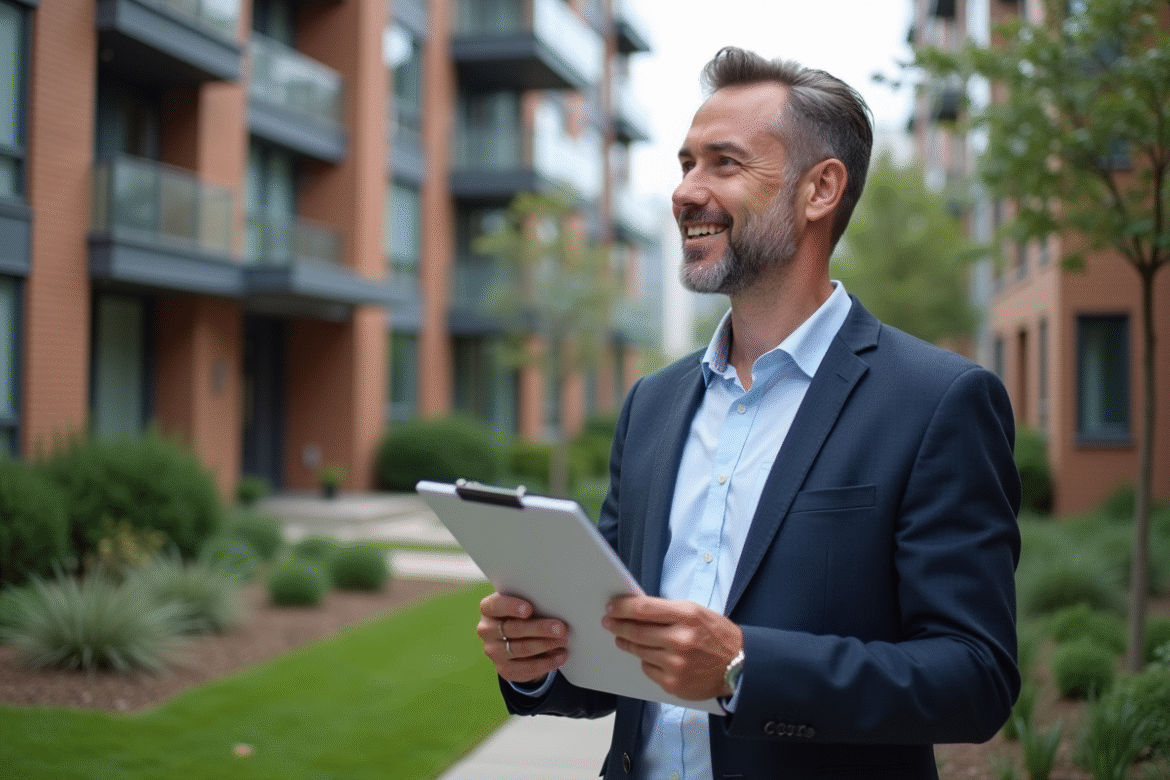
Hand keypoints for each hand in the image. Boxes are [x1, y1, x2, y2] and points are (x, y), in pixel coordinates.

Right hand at [477, 592, 568, 684]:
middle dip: (539, 628)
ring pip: (521, 648)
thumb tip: (555, 605)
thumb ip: (531, 603)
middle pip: (513, 628)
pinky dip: (547, 662)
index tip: (529, 609)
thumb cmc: (524, 616)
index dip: (511, 607)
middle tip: (561, 628)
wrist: (517, 643)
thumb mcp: (523, 606)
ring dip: (546, 645)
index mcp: (488, 609)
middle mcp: (486, 630)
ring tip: (564, 641)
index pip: (495, 605)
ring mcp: (493, 651)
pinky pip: (527, 667)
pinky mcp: (504, 669)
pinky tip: (561, 656)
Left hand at [602, 595, 742, 699]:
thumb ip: (668, 610)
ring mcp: (676, 664)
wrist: (740, 666)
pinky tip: (650, 655)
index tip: (612, 607)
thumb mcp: (696, 612)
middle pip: (636, 631)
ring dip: (627, 643)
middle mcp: (680, 640)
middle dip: (617, 625)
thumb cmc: (717, 635)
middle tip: (608, 621)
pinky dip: (646, 660)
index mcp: (687, 616)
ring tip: (623, 638)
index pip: (643, 609)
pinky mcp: (673, 683)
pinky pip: (648, 669)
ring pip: (638, 651)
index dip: (622, 607)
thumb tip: (637, 609)